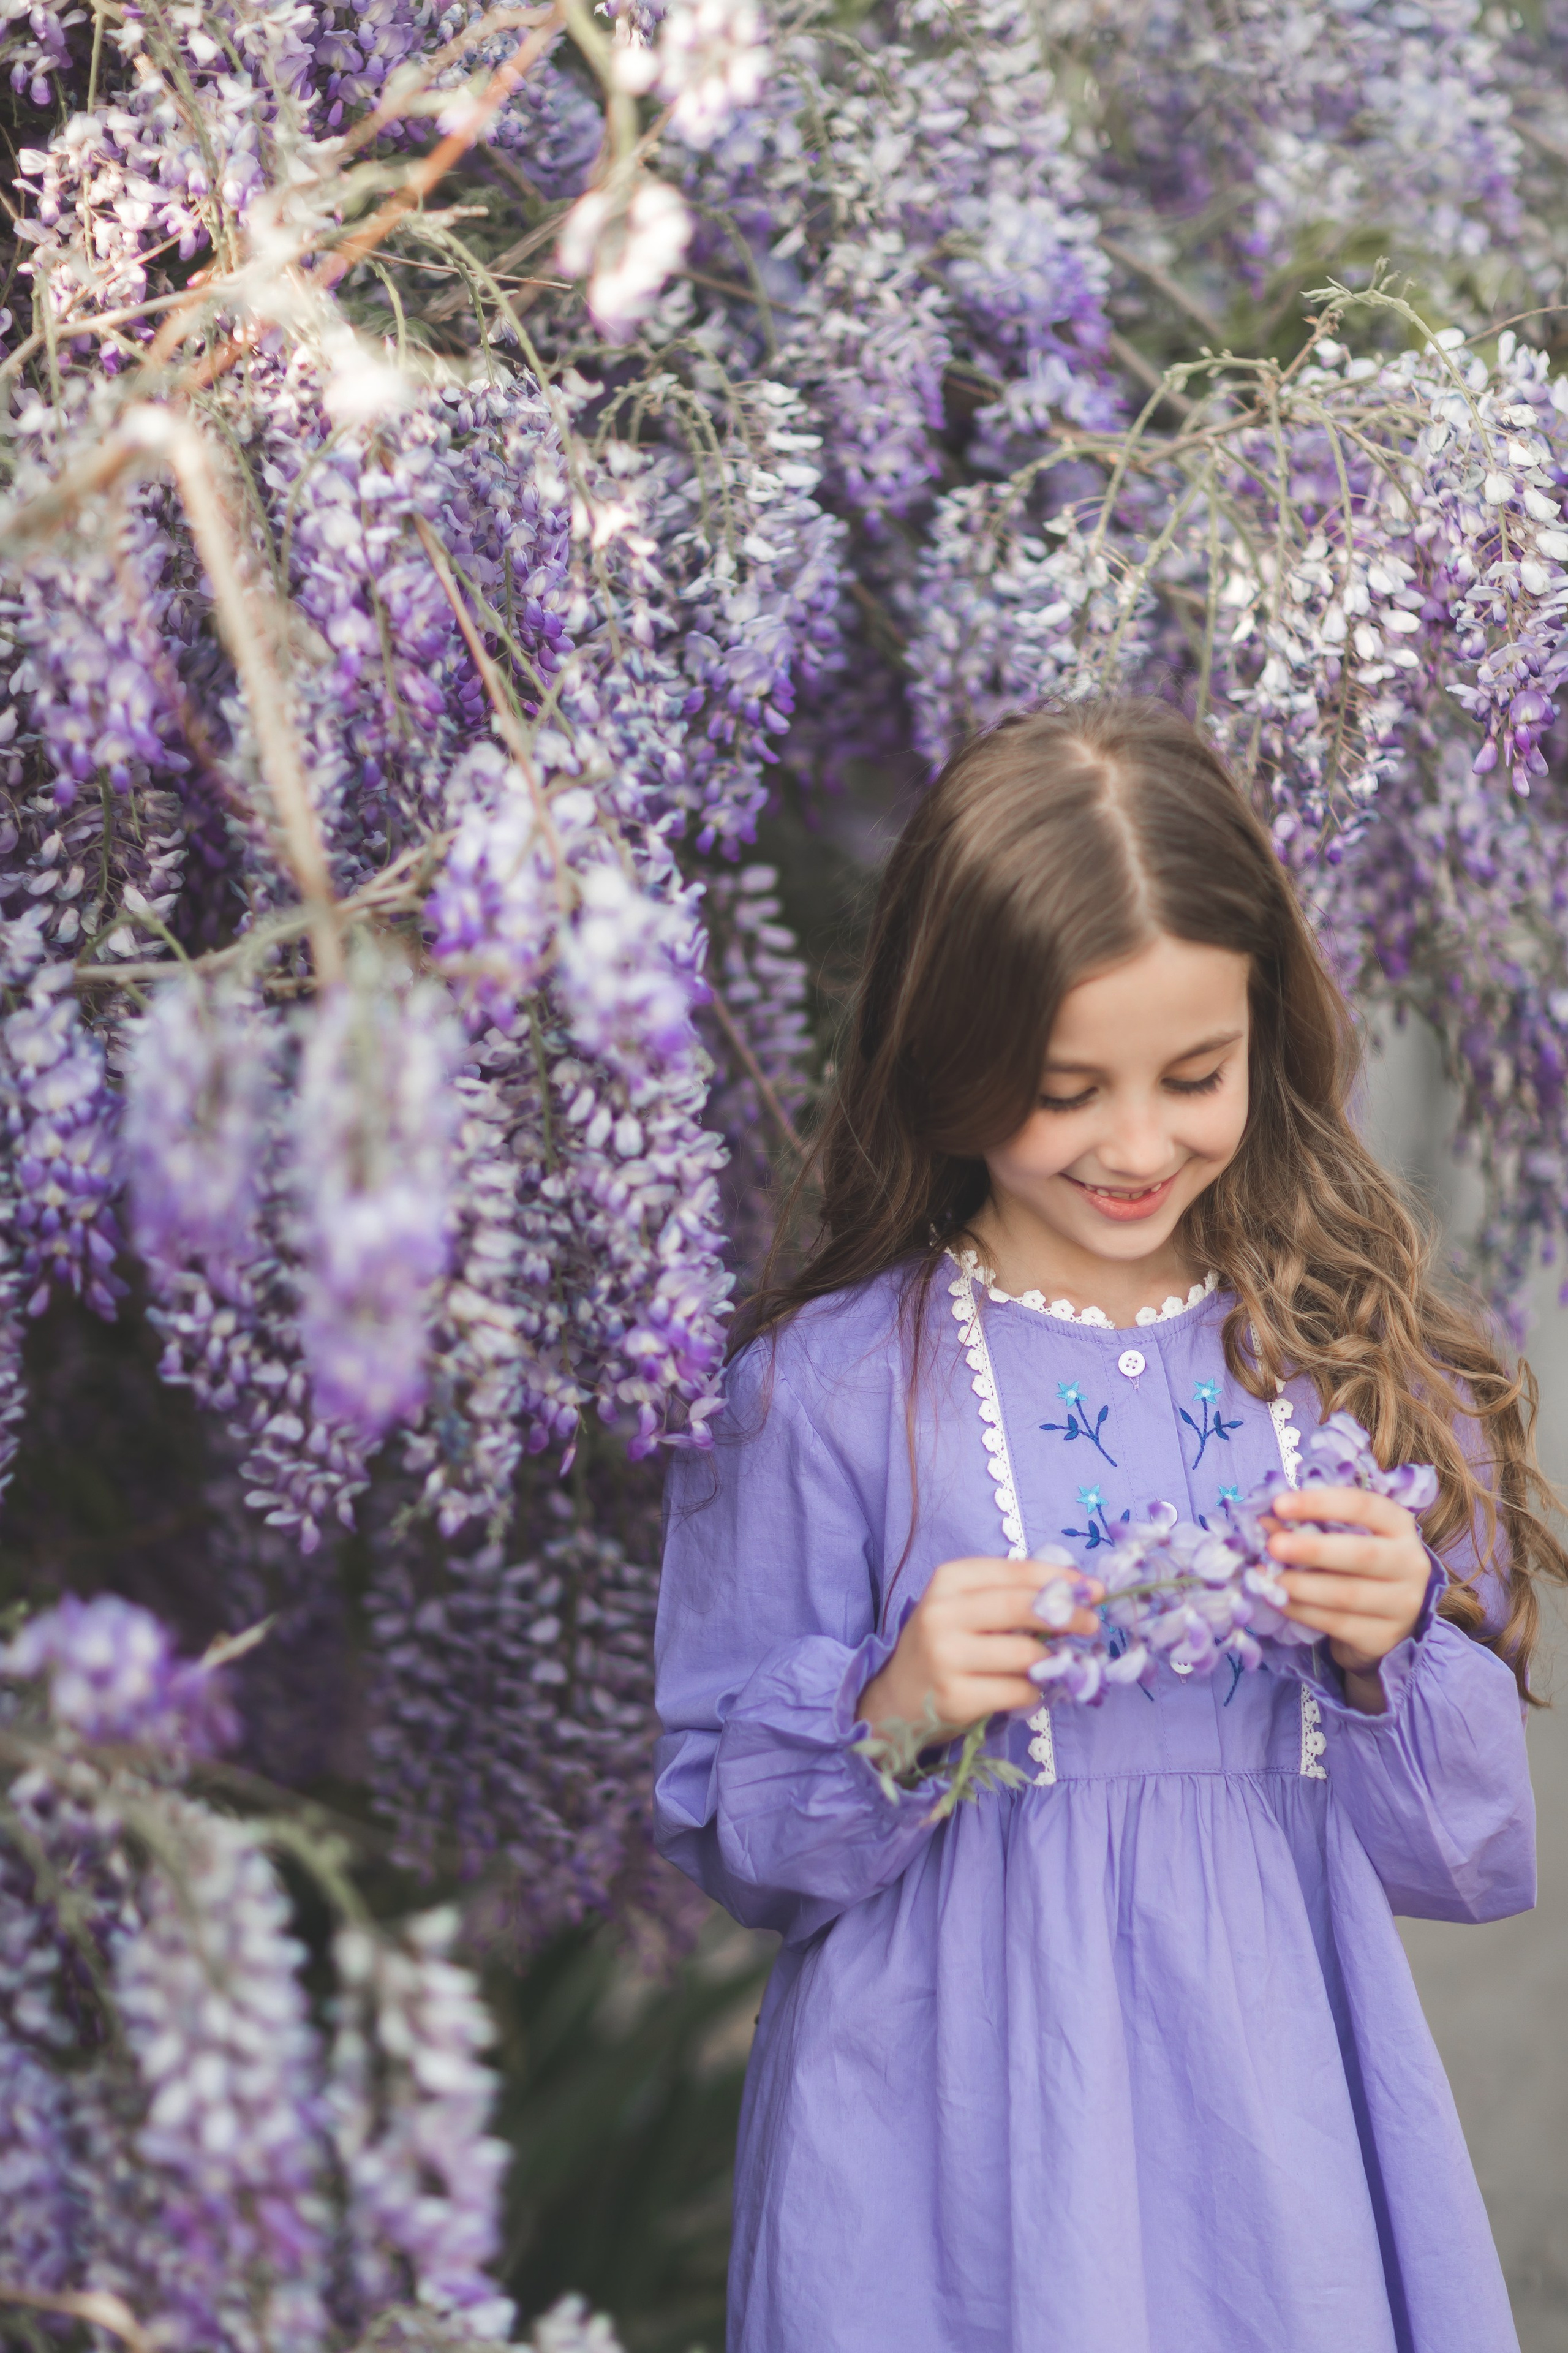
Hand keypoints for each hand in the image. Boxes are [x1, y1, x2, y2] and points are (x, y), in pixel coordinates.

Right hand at [858, 1557, 1102, 1741]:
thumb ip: (1009, 1594)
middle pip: (1022, 1607)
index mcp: (948, 1580)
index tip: (1093, 1588)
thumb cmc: (945, 1644)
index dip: (1060, 1578)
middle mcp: (942, 1613)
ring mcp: (946, 1657)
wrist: (898, 1697)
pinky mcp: (955, 1697)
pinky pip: (1018, 1691)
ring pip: (1025, 1653)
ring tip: (1053, 1662)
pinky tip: (1026, 1689)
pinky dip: (1033, 1691)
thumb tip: (1078, 1590)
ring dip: (1051, 1660)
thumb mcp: (965, 1606)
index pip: (1015, 1571)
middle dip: (1068, 1615)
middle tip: (1092, 1623)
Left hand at [1267, 1486, 1432, 1712]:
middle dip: (1313, 1549)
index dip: (1320, 1503)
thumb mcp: (1342, 1536)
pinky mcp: (1384, 1636)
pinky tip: (1278, 1600)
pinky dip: (1301, 1611)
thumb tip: (1265, 1522)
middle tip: (1273, 1546)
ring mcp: (1403, 1603)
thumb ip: (1308, 1525)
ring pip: (1347, 1594)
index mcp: (1399, 1525)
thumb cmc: (1357, 1564)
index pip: (1364, 1506)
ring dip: (1301, 1585)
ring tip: (1268, 1577)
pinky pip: (1336, 1623)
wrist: (1387, 1618)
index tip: (1279, 1504)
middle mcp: (1410, 1563)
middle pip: (1361, 1554)